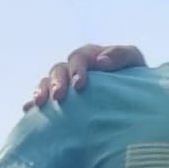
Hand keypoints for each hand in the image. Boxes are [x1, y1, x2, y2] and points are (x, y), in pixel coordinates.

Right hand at [24, 43, 147, 110]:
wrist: (137, 110)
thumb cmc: (140, 84)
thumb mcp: (136, 64)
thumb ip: (122, 56)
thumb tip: (100, 61)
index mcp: (91, 58)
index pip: (79, 58)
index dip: (77, 69)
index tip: (80, 85)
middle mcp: (74, 70)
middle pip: (59, 70)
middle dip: (57, 81)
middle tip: (59, 97)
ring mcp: (66, 87)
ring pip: (47, 83)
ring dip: (41, 90)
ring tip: (39, 103)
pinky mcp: (60, 105)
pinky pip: (42, 103)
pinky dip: (33, 106)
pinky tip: (28, 112)